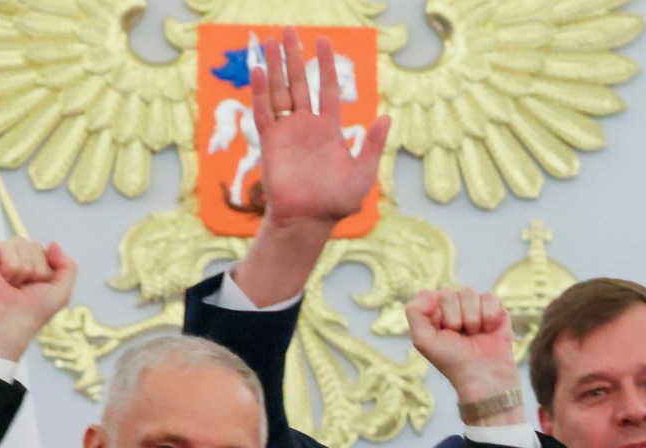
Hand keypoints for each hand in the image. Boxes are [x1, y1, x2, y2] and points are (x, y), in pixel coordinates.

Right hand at [0, 238, 76, 361]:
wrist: (11, 321)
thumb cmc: (34, 310)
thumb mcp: (62, 290)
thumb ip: (67, 265)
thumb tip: (53, 243)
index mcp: (30, 266)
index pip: (46, 250)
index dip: (47, 269)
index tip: (39, 286)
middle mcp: (13, 259)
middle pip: (35, 246)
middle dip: (37, 270)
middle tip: (23, 287)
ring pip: (23, 243)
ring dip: (24, 270)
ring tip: (12, 285)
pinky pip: (8, 246)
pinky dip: (11, 266)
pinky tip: (3, 279)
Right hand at [252, 27, 390, 225]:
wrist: (310, 219)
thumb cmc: (338, 200)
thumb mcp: (363, 172)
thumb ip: (371, 145)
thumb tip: (387, 117)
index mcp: (330, 129)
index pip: (327, 88)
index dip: (325, 64)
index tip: (322, 40)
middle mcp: (307, 125)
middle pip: (299, 83)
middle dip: (294, 57)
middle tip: (288, 30)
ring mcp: (287, 131)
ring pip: (279, 91)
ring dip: (275, 66)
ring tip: (271, 40)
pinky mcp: (270, 141)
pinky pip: (264, 111)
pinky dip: (260, 91)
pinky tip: (259, 70)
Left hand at [405, 287, 524, 421]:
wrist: (483, 376)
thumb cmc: (452, 360)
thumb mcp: (422, 340)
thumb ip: (414, 312)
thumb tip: (431, 291)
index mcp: (435, 310)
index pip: (431, 294)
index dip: (437, 314)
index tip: (443, 333)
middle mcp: (455, 305)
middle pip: (450, 293)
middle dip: (455, 318)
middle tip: (461, 337)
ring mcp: (476, 306)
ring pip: (470, 293)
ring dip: (472, 319)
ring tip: (475, 335)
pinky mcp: (497, 309)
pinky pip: (490, 297)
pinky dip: (490, 317)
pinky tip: (489, 330)